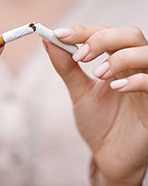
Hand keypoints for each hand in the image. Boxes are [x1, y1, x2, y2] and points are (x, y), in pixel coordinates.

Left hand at [44, 25, 147, 185]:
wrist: (109, 154)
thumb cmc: (97, 121)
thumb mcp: (79, 91)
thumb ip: (66, 67)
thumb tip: (49, 42)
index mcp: (115, 62)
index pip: (104, 33)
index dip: (83, 31)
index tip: (59, 35)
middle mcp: (134, 68)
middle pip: (128, 34)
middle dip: (101, 39)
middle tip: (80, 56)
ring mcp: (147, 84)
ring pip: (146, 52)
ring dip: (119, 57)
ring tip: (99, 73)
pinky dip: (136, 79)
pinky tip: (116, 88)